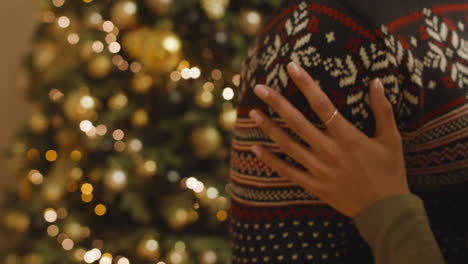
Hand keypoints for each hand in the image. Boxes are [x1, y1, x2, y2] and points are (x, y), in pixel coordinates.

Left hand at [248, 62, 409, 217]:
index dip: (306, 84)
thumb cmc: (390, 172)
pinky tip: (255, 149)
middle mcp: (330, 151)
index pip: (322, 104)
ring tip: (253, 113)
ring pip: (288, 145)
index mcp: (348, 137)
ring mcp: (319, 170)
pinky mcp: (314, 186)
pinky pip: (287, 172)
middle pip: (297, 122)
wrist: (386, 211)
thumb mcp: (391, 139)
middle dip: (277, 103)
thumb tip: (377, 82)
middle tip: (259, 88)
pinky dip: (270, 161)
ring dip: (269, 128)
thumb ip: (383, 110)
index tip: (291, 67)